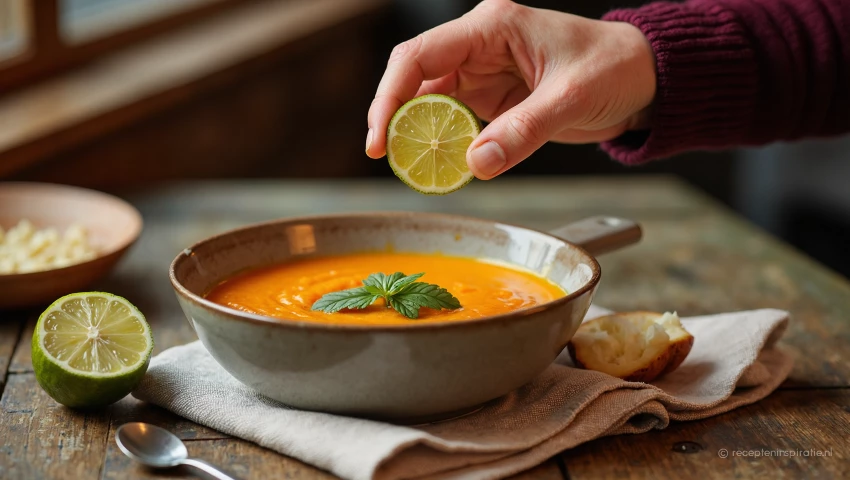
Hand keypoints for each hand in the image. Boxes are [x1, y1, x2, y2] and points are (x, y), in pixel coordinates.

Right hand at [365, 0, 655, 178]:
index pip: (421, 55)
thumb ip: (524, 131)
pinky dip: (442, 144)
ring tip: (407, 167)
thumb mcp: (571, 97)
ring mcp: (481, 73)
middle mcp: (478, 45)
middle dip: (394, 117)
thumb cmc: (613, 68)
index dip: (391, 95)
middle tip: (384, 156)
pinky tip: (436, 165)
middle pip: (414, 78)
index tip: (380, 137)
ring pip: (427, 101)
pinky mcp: (491, 98)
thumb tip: (478, 163)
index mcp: (492, 27)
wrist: (642, 78)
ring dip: (415, 133)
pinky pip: (453, 121)